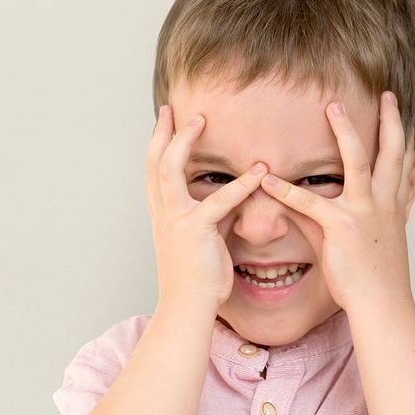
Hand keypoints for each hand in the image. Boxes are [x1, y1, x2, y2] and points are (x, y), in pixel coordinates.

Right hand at [145, 105, 267, 310]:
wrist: (187, 305)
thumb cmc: (198, 277)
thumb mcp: (205, 239)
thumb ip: (216, 215)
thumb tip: (234, 198)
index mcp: (163, 214)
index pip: (155, 170)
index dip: (160, 144)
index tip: (166, 121)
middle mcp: (163, 212)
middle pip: (154, 162)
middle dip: (162, 132)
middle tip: (172, 108)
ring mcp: (175, 219)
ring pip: (171, 170)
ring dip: (184, 141)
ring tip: (200, 120)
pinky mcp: (194, 230)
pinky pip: (219, 200)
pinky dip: (241, 184)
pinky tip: (259, 170)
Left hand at [258, 92, 414, 311]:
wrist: (382, 303)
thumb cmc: (378, 277)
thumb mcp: (374, 241)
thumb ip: (349, 217)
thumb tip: (325, 206)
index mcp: (394, 206)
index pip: (403, 163)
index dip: (405, 136)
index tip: (402, 113)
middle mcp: (385, 203)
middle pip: (392, 151)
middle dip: (390, 120)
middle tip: (386, 93)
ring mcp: (366, 212)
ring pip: (359, 161)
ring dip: (345, 131)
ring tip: (332, 107)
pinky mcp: (342, 227)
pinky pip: (310, 203)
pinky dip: (286, 190)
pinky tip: (268, 178)